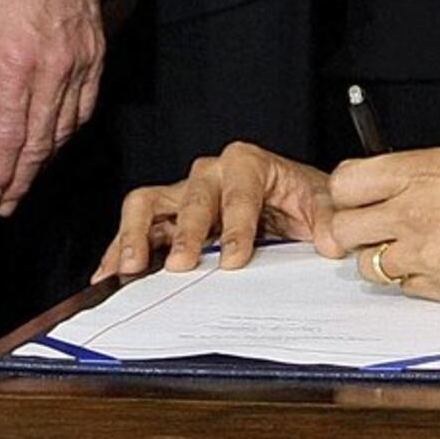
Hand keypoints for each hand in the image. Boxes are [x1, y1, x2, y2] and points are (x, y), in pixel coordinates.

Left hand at [0, 0, 106, 215]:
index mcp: (12, 65)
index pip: (6, 137)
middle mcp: (51, 71)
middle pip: (38, 143)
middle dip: (20, 179)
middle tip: (5, 203)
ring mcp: (79, 65)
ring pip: (64, 130)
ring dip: (43, 160)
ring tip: (24, 178)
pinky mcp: (96, 56)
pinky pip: (86, 107)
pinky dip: (68, 132)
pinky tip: (53, 141)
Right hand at [104, 140, 339, 277]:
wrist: (289, 199)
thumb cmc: (299, 197)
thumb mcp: (321, 203)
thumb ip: (326, 219)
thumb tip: (331, 241)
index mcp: (247, 164)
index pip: (238, 194)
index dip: (236, 227)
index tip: (234, 260)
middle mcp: (210, 173)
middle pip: (190, 197)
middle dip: (186, 233)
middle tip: (181, 266)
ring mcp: (183, 195)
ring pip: (148, 204)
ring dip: (135, 235)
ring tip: (129, 268)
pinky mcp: (166, 216)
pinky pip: (136, 228)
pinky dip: (118, 250)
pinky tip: (108, 275)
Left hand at [327, 147, 439, 305]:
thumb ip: (422, 176)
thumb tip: (392, 188)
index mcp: (420, 170)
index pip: (345, 184)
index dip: (347, 197)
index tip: (357, 202)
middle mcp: (414, 211)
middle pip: (345, 230)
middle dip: (356, 234)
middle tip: (377, 234)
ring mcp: (427, 253)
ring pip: (372, 267)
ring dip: (387, 262)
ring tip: (421, 252)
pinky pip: (408, 290)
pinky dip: (418, 283)